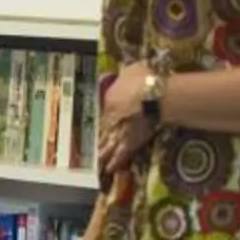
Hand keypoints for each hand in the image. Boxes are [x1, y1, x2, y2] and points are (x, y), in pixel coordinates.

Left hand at [95, 64, 155, 179]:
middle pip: (102, 131)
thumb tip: (127, 72)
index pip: (103, 112)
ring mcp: (119, 131)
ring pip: (107, 145)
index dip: (101, 121)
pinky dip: (115, 161)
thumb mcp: (132, 70)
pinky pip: (121, 153)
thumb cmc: (145, 78)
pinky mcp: (132, 141)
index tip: (97, 127)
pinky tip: (109, 169)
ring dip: (101, 154)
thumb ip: (127, 74)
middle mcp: (110, 117)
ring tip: (95, 164)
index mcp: (109, 99)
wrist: (153, 95)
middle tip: (87, 152)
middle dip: (96, 141)